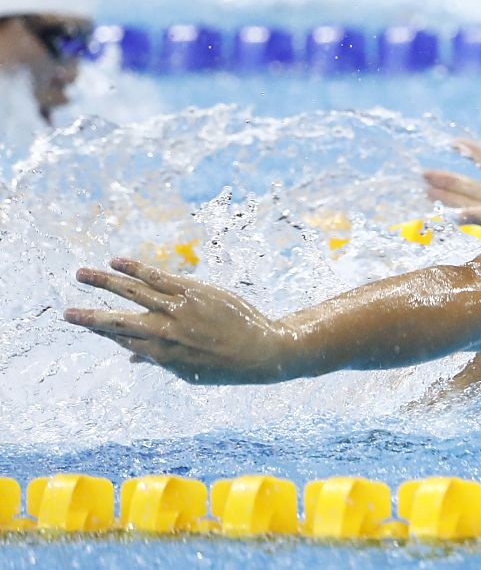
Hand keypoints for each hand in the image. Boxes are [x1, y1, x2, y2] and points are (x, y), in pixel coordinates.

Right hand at [64, 258, 294, 383]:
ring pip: (134, 292)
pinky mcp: (194, 291)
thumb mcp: (190, 371)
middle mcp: (166, 332)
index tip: (79, 323)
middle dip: (90, 317)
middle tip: (66, 312)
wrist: (262, 350)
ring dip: (104, 282)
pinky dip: (136, 268)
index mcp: (162, 355)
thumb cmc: (226, 364)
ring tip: (80, 274)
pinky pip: (159, 277)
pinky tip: (116, 262)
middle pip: (120, 321)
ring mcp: (179, 309)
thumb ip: (159, 360)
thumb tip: (131, 357)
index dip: (99, 331)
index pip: (122, 340)